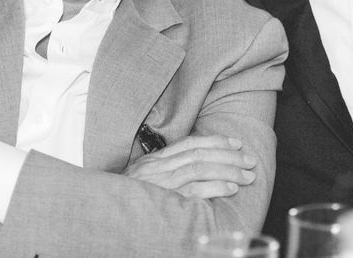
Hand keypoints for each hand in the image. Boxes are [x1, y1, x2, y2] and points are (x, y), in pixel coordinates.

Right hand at [123, 135, 256, 199]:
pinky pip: (193, 191)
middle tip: (250, 160)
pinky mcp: (164, 200)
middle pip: (200, 153)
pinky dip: (214, 187)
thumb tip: (195, 166)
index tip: (237, 143)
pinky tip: (230, 188)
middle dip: (229, 155)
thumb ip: (166, 170)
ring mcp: (161, 183)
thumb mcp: (145, 178)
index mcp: (156, 160)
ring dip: (228, 170)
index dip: (216, 141)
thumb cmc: (127, 197)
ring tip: (247, 175)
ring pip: (200, 168)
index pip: (191, 143)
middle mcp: (159, 167)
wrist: (102, 210)